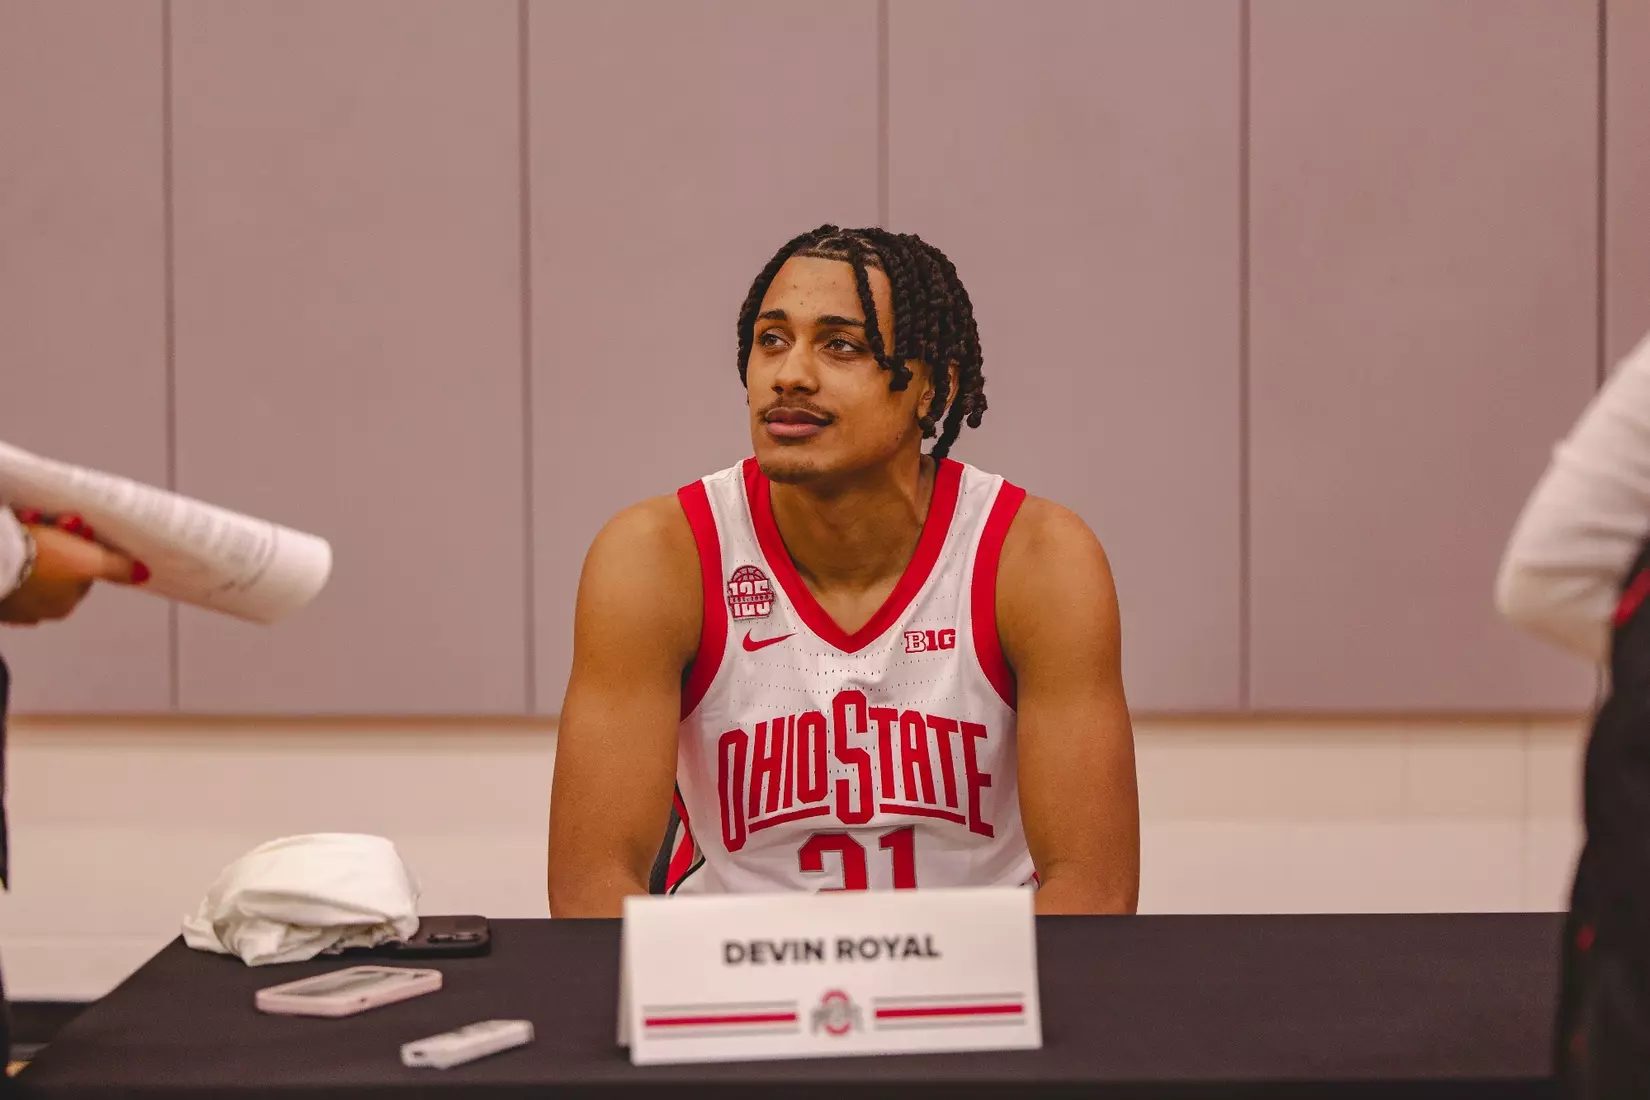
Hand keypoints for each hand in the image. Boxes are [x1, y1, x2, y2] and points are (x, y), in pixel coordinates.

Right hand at [0, 514, 147, 625]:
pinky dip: (13, 536)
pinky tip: (18, 523)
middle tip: (55, 519)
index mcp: (61, 606)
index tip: (78, 527)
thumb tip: (144, 575)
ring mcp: (9, 595)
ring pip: (31, 556)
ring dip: (37, 531)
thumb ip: (118, 568)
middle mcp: (33, 606)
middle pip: (58, 562)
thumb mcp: (91, 561)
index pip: (82, 572)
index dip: (83, 546)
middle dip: (60, 537)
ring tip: (32, 517)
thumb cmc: (39, 561)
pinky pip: (7, 554)